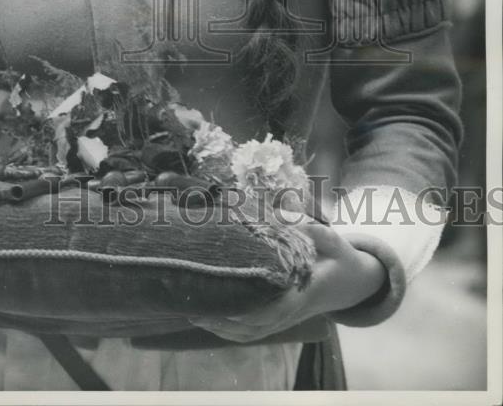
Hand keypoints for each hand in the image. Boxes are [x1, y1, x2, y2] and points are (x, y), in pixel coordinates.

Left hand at [189, 219, 386, 343]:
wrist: (354, 283)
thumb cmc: (340, 257)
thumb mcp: (331, 238)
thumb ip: (308, 228)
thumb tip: (276, 216)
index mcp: (305, 292)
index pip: (277, 309)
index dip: (252, 313)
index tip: (228, 311)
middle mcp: (294, 310)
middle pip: (256, 326)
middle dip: (226, 322)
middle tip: (194, 309)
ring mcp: (287, 318)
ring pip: (253, 333)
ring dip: (223, 329)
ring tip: (194, 315)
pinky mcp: (282, 319)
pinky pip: (255, 332)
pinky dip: (232, 332)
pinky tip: (210, 320)